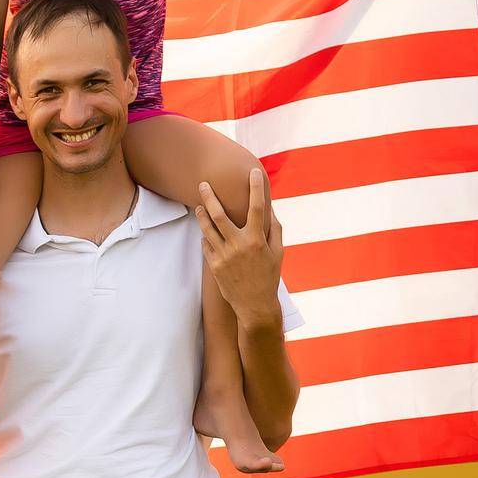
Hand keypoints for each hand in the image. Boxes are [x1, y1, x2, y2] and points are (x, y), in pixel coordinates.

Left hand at [196, 168, 282, 324]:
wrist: (255, 305)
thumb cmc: (269, 276)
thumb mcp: (278, 253)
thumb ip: (275, 230)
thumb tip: (271, 210)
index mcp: (258, 240)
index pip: (257, 208)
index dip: (256, 188)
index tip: (254, 171)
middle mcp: (239, 245)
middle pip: (219, 214)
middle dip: (210, 196)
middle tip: (203, 184)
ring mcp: (224, 255)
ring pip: (207, 228)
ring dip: (201, 214)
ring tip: (199, 205)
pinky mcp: (214, 265)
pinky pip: (206, 245)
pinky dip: (206, 237)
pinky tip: (207, 233)